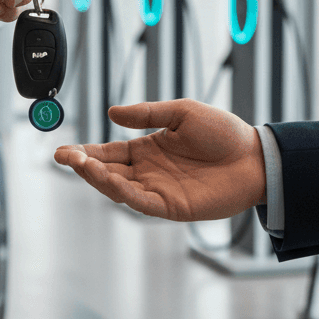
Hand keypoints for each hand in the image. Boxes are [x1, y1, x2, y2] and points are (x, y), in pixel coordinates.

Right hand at [54, 100, 265, 220]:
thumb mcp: (182, 112)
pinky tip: (107, 180)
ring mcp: (158, 190)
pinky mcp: (171, 206)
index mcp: (147, 150)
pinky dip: (121, 193)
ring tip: (79, 165)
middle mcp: (148, 172)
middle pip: (106, 172)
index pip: (108, 153)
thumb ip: (148, 114)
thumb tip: (113, 113)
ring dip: (96, 178)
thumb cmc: (223, 133)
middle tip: (62, 156)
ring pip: (118, 188)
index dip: (84, 152)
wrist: (256, 157)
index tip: (62, 150)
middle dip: (82, 166)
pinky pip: (140, 202)